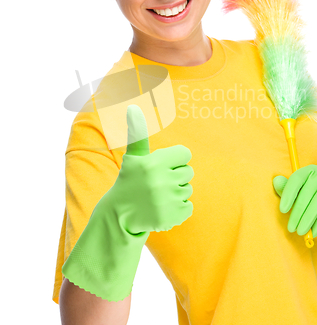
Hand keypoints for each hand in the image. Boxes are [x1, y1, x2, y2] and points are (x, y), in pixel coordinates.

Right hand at [95, 104, 193, 233]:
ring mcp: (168, 200)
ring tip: (158, 197)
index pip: (185, 154)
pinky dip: (178, 209)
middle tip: (157, 183)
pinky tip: (162, 209)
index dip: (174, 160)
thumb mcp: (133, 157)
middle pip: (188, 172)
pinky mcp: (172, 217)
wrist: (119, 215)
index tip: (161, 167)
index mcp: (154, 162)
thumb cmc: (130, 180)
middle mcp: (161, 180)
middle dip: (175, 176)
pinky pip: (188, 207)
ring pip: (188, 189)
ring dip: (176, 193)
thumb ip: (137, 132)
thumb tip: (133, 107)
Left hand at [272, 165, 316, 237]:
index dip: (288, 194)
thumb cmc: (312, 195)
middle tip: (290, 228)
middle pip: (307, 194)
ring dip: (307, 219)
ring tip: (299, 232)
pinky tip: (312, 232)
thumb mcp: (299, 191)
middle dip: (297, 212)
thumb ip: (286, 187)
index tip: (282, 210)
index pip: (296, 179)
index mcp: (308, 170)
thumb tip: (276, 181)